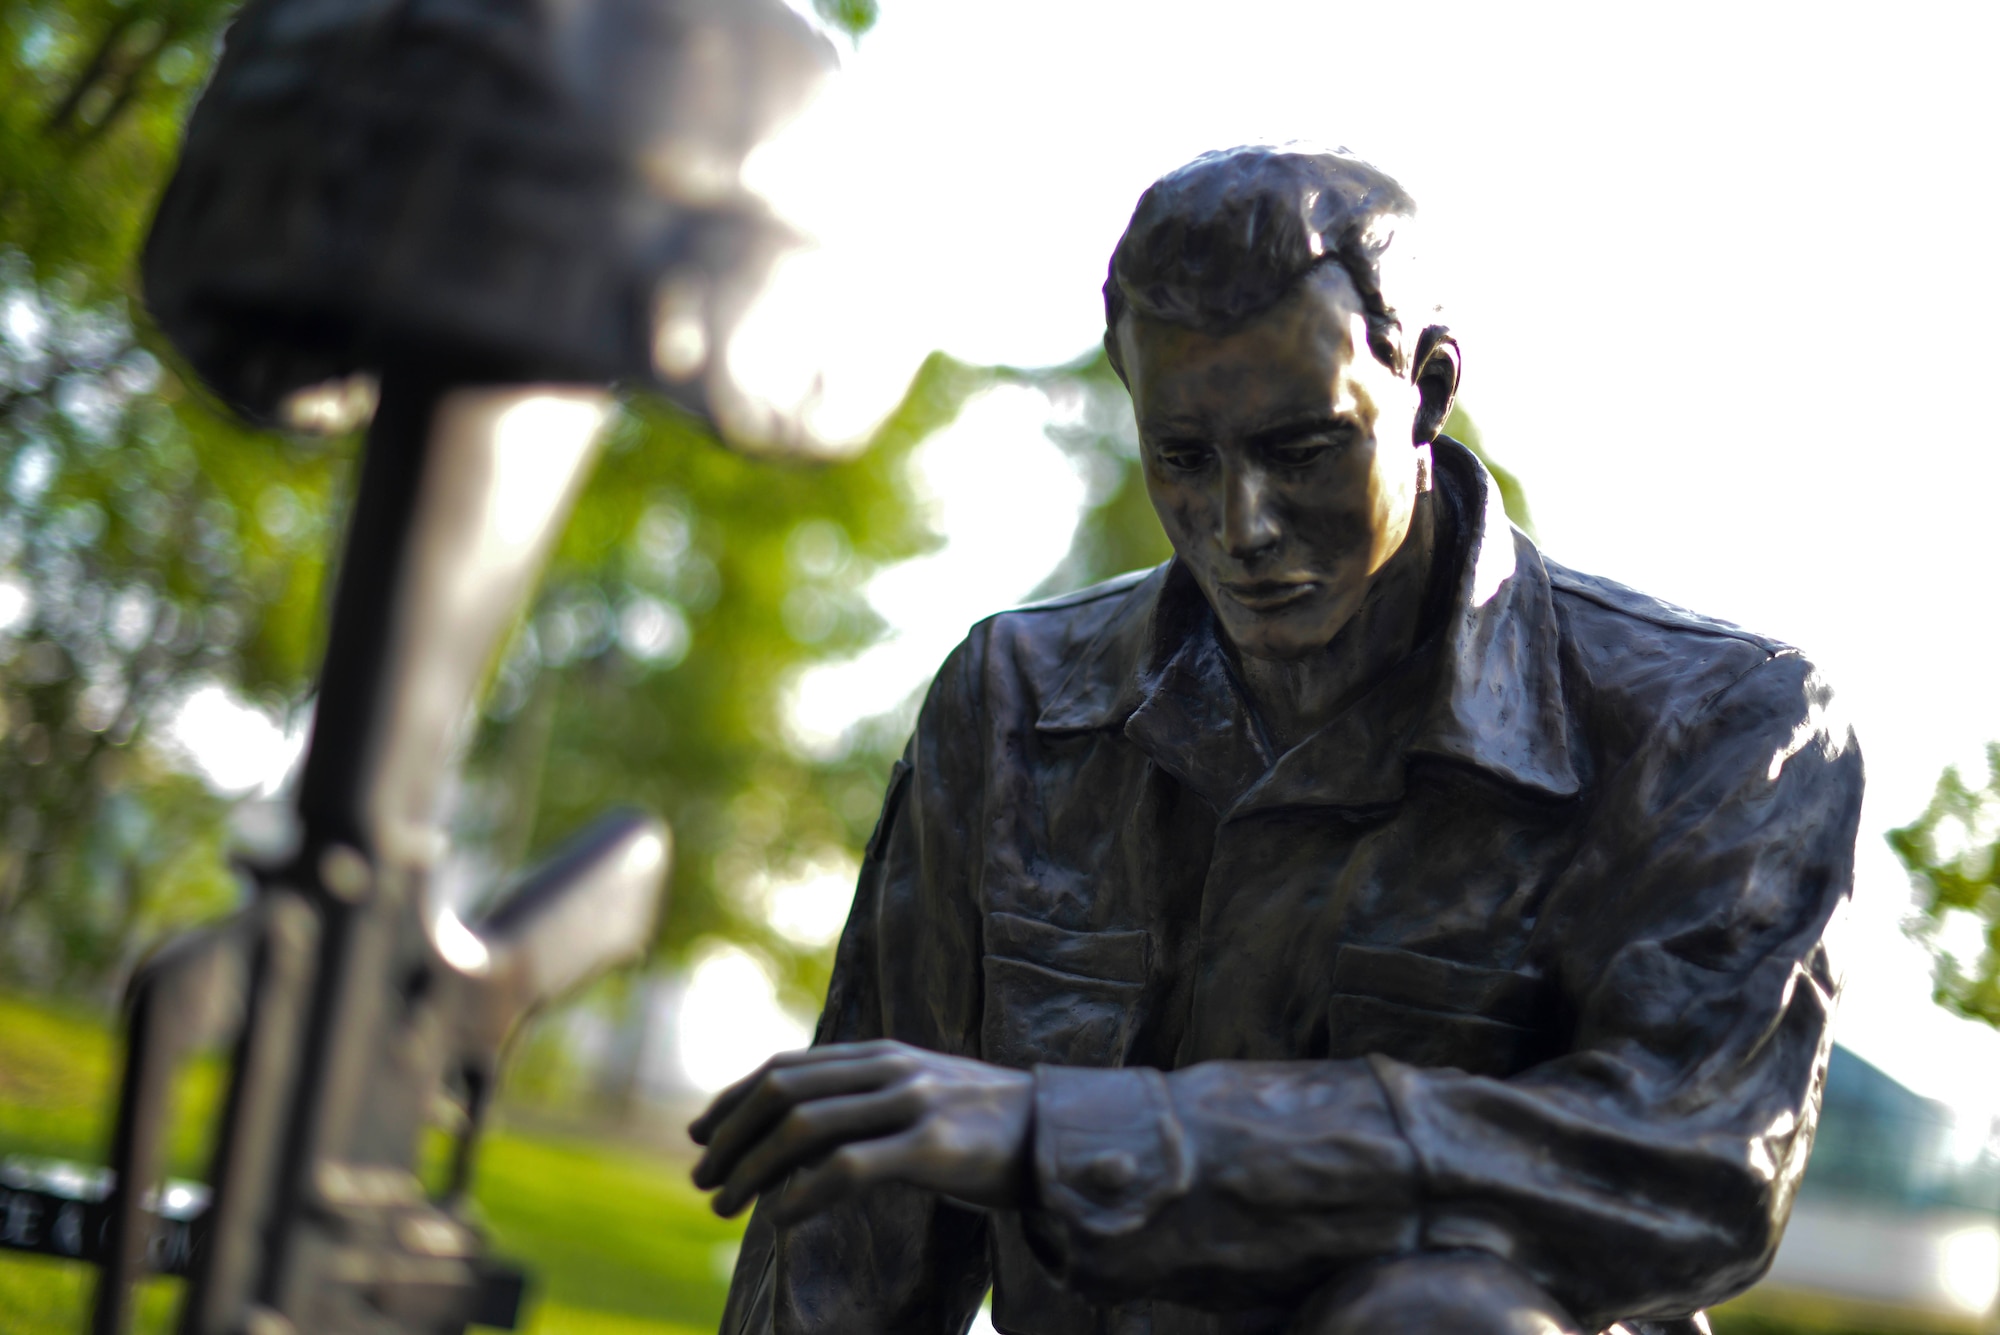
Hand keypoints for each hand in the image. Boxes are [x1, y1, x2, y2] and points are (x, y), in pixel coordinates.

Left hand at [688, 1039, 1032, 1222]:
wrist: (1061, 1137)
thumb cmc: (983, 1128)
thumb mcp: (918, 1097)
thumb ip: (864, 1102)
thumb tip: (791, 1138)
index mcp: (882, 1054)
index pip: (785, 1066)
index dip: (733, 1099)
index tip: (699, 1135)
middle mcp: (891, 1069)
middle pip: (783, 1091)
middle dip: (730, 1137)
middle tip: (701, 1179)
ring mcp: (913, 1103)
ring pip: (805, 1127)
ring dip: (752, 1169)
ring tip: (725, 1204)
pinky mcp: (933, 1146)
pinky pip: (849, 1166)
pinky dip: (803, 1192)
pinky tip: (780, 1218)